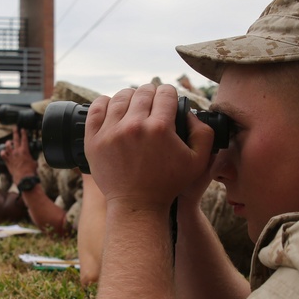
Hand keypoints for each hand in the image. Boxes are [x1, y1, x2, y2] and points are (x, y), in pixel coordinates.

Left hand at [0, 127, 38, 181]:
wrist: (24, 178)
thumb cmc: (30, 171)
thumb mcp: (34, 163)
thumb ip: (32, 159)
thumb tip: (33, 160)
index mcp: (25, 151)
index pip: (24, 139)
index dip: (23, 133)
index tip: (22, 129)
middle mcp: (17, 151)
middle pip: (15, 139)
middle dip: (15, 132)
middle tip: (15, 127)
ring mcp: (11, 156)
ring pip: (7, 145)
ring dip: (8, 143)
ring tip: (9, 142)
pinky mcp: (7, 161)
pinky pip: (2, 154)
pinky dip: (3, 152)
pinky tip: (4, 152)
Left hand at [85, 84, 212, 212]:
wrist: (137, 206)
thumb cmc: (168, 185)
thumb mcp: (199, 161)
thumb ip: (203, 132)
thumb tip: (190, 112)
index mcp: (160, 128)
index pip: (165, 93)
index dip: (169, 94)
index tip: (167, 100)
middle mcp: (134, 126)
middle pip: (143, 92)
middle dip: (151, 94)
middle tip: (152, 103)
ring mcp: (111, 132)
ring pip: (120, 97)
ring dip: (130, 97)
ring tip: (133, 104)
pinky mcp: (94, 140)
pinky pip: (96, 109)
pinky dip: (104, 103)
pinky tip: (111, 106)